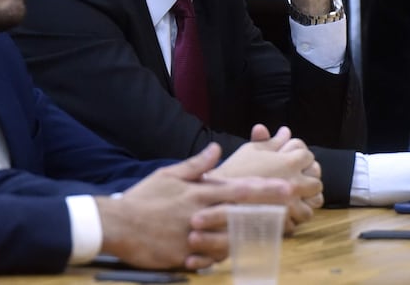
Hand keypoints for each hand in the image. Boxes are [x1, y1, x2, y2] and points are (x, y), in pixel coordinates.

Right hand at [96, 143, 291, 270]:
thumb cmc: (143, 197)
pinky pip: (211, 259)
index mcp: (197, 193)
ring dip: (250, 236)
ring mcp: (194, 237)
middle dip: (268, 209)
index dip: (263, 187)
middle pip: (241, 212)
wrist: (118, 224)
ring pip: (231, 238)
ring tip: (270, 235)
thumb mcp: (168, 175)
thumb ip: (195, 165)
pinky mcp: (185, 256)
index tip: (285, 185)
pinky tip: (232, 256)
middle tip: (291, 206)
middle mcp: (200, 214)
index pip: (237, 189)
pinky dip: (222, 257)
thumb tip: (216, 149)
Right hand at [209, 125, 322, 233]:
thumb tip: (285, 131)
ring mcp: (293, 203)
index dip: (300, 157)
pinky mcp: (286, 220)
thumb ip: (271, 141)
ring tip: (294, 198)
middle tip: (295, 180)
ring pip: (314, 203)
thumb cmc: (234, 169)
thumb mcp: (251, 150)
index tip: (292, 160)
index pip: (308, 156)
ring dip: (307, 200)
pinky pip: (300, 219)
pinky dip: (295, 216)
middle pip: (317, 181)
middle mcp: (295, 183)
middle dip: (308, 179)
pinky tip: (285, 211)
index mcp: (288, 163)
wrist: (219, 195)